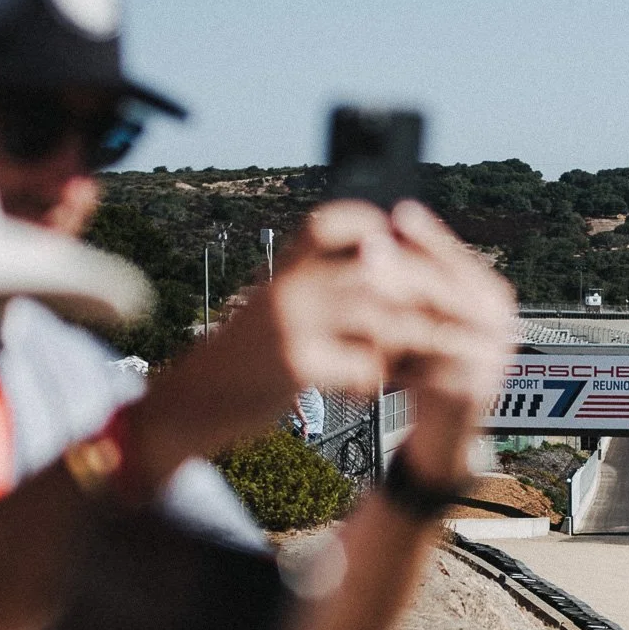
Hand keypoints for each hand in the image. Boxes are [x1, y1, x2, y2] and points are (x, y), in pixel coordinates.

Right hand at [122, 200, 512, 494]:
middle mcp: (288, 289)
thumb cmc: (233, 364)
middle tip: (443, 322)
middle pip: (375, 274)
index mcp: (283, 272)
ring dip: (405, 343)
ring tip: (413, 361)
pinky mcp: (296, 366)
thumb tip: (366, 278)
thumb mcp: (264, 312)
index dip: (369, 225)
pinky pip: (361, 364)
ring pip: (377, 317)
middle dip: (415, 300)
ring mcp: (292, 325)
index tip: (396, 244)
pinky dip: (375, 379)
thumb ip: (307, 292)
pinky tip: (366, 390)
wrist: (185, 405)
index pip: (330, 224)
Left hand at [380, 201, 516, 487]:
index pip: (459, 259)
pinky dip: (398, 350)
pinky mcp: (472, 390)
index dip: (429, 236)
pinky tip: (369, 338)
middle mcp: (502, 325)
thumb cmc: (430, 370)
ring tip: (364, 286)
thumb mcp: (430, 316)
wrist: (446, 436)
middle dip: (407, 265)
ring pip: (438, 321)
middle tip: (371, 247)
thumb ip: (421, 277)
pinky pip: (430, 363)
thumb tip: (390, 222)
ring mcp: (491, 359)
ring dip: (398, 303)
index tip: (398, 212)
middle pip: (450, 286)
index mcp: (495, 299)